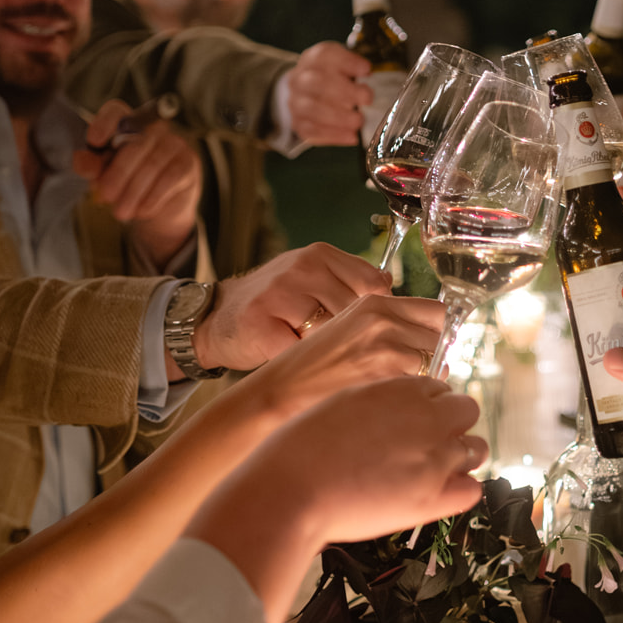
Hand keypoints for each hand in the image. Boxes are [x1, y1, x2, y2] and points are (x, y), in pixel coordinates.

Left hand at [75, 100, 201, 268]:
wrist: (160, 208)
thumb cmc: (128, 183)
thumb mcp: (104, 176)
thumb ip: (92, 167)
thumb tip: (80, 160)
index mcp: (126, 125)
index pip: (116, 111)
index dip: (105, 122)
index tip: (94, 141)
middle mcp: (153, 128)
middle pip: (135, 143)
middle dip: (118, 173)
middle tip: (106, 196)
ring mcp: (174, 143)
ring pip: (152, 164)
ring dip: (134, 191)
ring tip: (122, 212)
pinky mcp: (189, 162)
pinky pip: (170, 177)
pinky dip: (153, 197)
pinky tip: (143, 210)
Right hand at [186, 377, 487, 622]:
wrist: (290, 489)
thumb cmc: (302, 445)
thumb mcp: (343, 400)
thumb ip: (381, 401)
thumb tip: (396, 410)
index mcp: (403, 389)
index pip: (440, 388)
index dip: (428, 405)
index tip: (414, 421)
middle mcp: (427, 419)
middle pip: (466, 411)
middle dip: (451, 425)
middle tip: (424, 445)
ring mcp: (434, 459)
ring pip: (476, 449)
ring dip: (458, 457)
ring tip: (429, 471)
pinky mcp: (433, 499)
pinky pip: (471, 490)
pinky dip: (459, 490)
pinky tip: (434, 494)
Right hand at [191, 243, 391, 373]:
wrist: (216, 318)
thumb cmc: (276, 305)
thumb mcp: (315, 280)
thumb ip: (354, 285)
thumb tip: (406, 305)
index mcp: (321, 255)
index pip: (376, 286)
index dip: (382, 316)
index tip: (377, 334)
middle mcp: (302, 268)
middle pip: (358, 313)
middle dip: (357, 340)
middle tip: (345, 354)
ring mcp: (279, 294)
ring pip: (333, 335)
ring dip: (330, 354)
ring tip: (317, 356)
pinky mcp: (260, 324)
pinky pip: (302, 354)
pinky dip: (305, 367)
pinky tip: (297, 364)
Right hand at [243, 292, 445, 423]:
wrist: (280, 393)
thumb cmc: (311, 366)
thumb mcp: (348, 327)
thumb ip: (387, 324)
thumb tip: (429, 338)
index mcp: (375, 303)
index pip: (436, 311)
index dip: (438, 333)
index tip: (433, 348)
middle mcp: (383, 321)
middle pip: (441, 338)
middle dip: (436, 358)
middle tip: (415, 377)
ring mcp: (385, 350)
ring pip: (436, 365)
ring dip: (428, 381)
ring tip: (402, 392)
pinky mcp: (384, 379)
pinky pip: (422, 389)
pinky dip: (416, 399)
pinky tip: (393, 405)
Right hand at [285, 42, 374, 145]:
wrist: (305, 95)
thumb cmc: (332, 80)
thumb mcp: (343, 66)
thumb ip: (356, 68)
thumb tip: (368, 72)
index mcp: (313, 59)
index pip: (325, 54)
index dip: (347, 62)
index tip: (367, 70)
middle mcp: (300, 78)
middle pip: (316, 81)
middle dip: (344, 91)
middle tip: (367, 99)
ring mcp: (296, 102)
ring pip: (311, 108)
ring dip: (338, 116)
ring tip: (359, 121)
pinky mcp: (298, 124)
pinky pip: (312, 131)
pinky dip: (334, 134)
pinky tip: (351, 136)